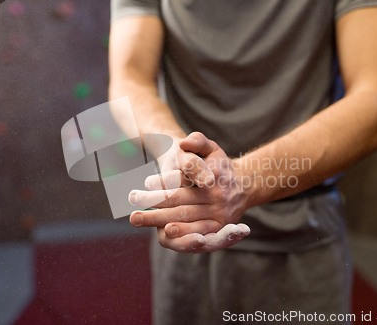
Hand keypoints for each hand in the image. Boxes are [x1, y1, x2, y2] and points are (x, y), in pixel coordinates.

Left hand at [129, 132, 250, 252]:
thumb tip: (184, 143)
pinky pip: (195, 236)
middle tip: (131, 200)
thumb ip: (198, 141)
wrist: (245, 186)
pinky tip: (161, 233)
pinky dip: (178, 237)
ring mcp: (219, 217)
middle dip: (152, 203)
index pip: (182, 182)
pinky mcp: (218, 230)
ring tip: (136, 218)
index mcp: (214, 178)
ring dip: (158, 221)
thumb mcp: (212, 148)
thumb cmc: (220, 165)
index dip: (161, 184)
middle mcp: (217, 199)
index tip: (146, 183)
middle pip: (179, 204)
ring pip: (185, 221)